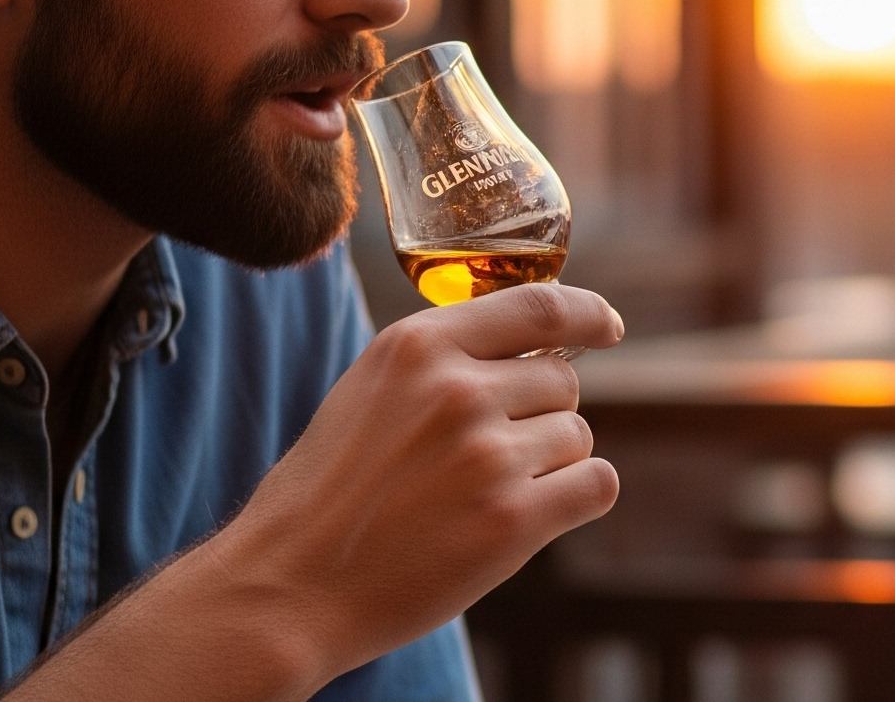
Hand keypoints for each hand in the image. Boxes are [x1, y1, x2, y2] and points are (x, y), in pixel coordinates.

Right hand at [202, 283, 623, 682]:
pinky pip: (597, 484)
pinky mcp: (513, 521)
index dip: (587, 314)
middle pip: (561, 381)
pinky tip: (531, 517)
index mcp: (419, 347)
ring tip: (479, 497)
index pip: (539, 305)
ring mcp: (488, 455)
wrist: (288, 588)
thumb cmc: (328, 493)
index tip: (607, 327)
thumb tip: (535, 346)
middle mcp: (458, 390)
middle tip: (484, 460)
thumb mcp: (371, 392)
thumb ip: (444, 360)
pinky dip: (577, 498)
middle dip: (539, 415)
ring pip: (577, 436)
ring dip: (548, 465)